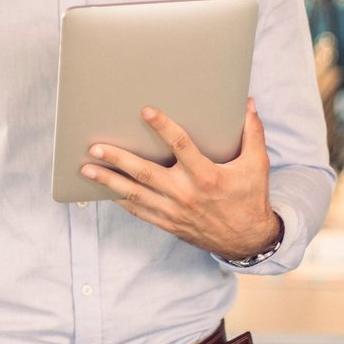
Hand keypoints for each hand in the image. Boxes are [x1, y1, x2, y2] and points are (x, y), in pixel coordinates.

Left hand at [81, 98, 277, 259]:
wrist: (248, 241)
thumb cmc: (250, 198)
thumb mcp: (257, 164)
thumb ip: (252, 132)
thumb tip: (249, 103)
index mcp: (206, 175)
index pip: (180, 145)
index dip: (162, 126)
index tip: (145, 111)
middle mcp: (186, 194)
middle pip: (145, 173)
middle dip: (118, 159)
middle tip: (95, 147)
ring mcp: (174, 211)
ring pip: (135, 194)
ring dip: (109, 181)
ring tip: (86, 169)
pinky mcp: (169, 224)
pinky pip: (139, 211)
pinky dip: (120, 200)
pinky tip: (105, 191)